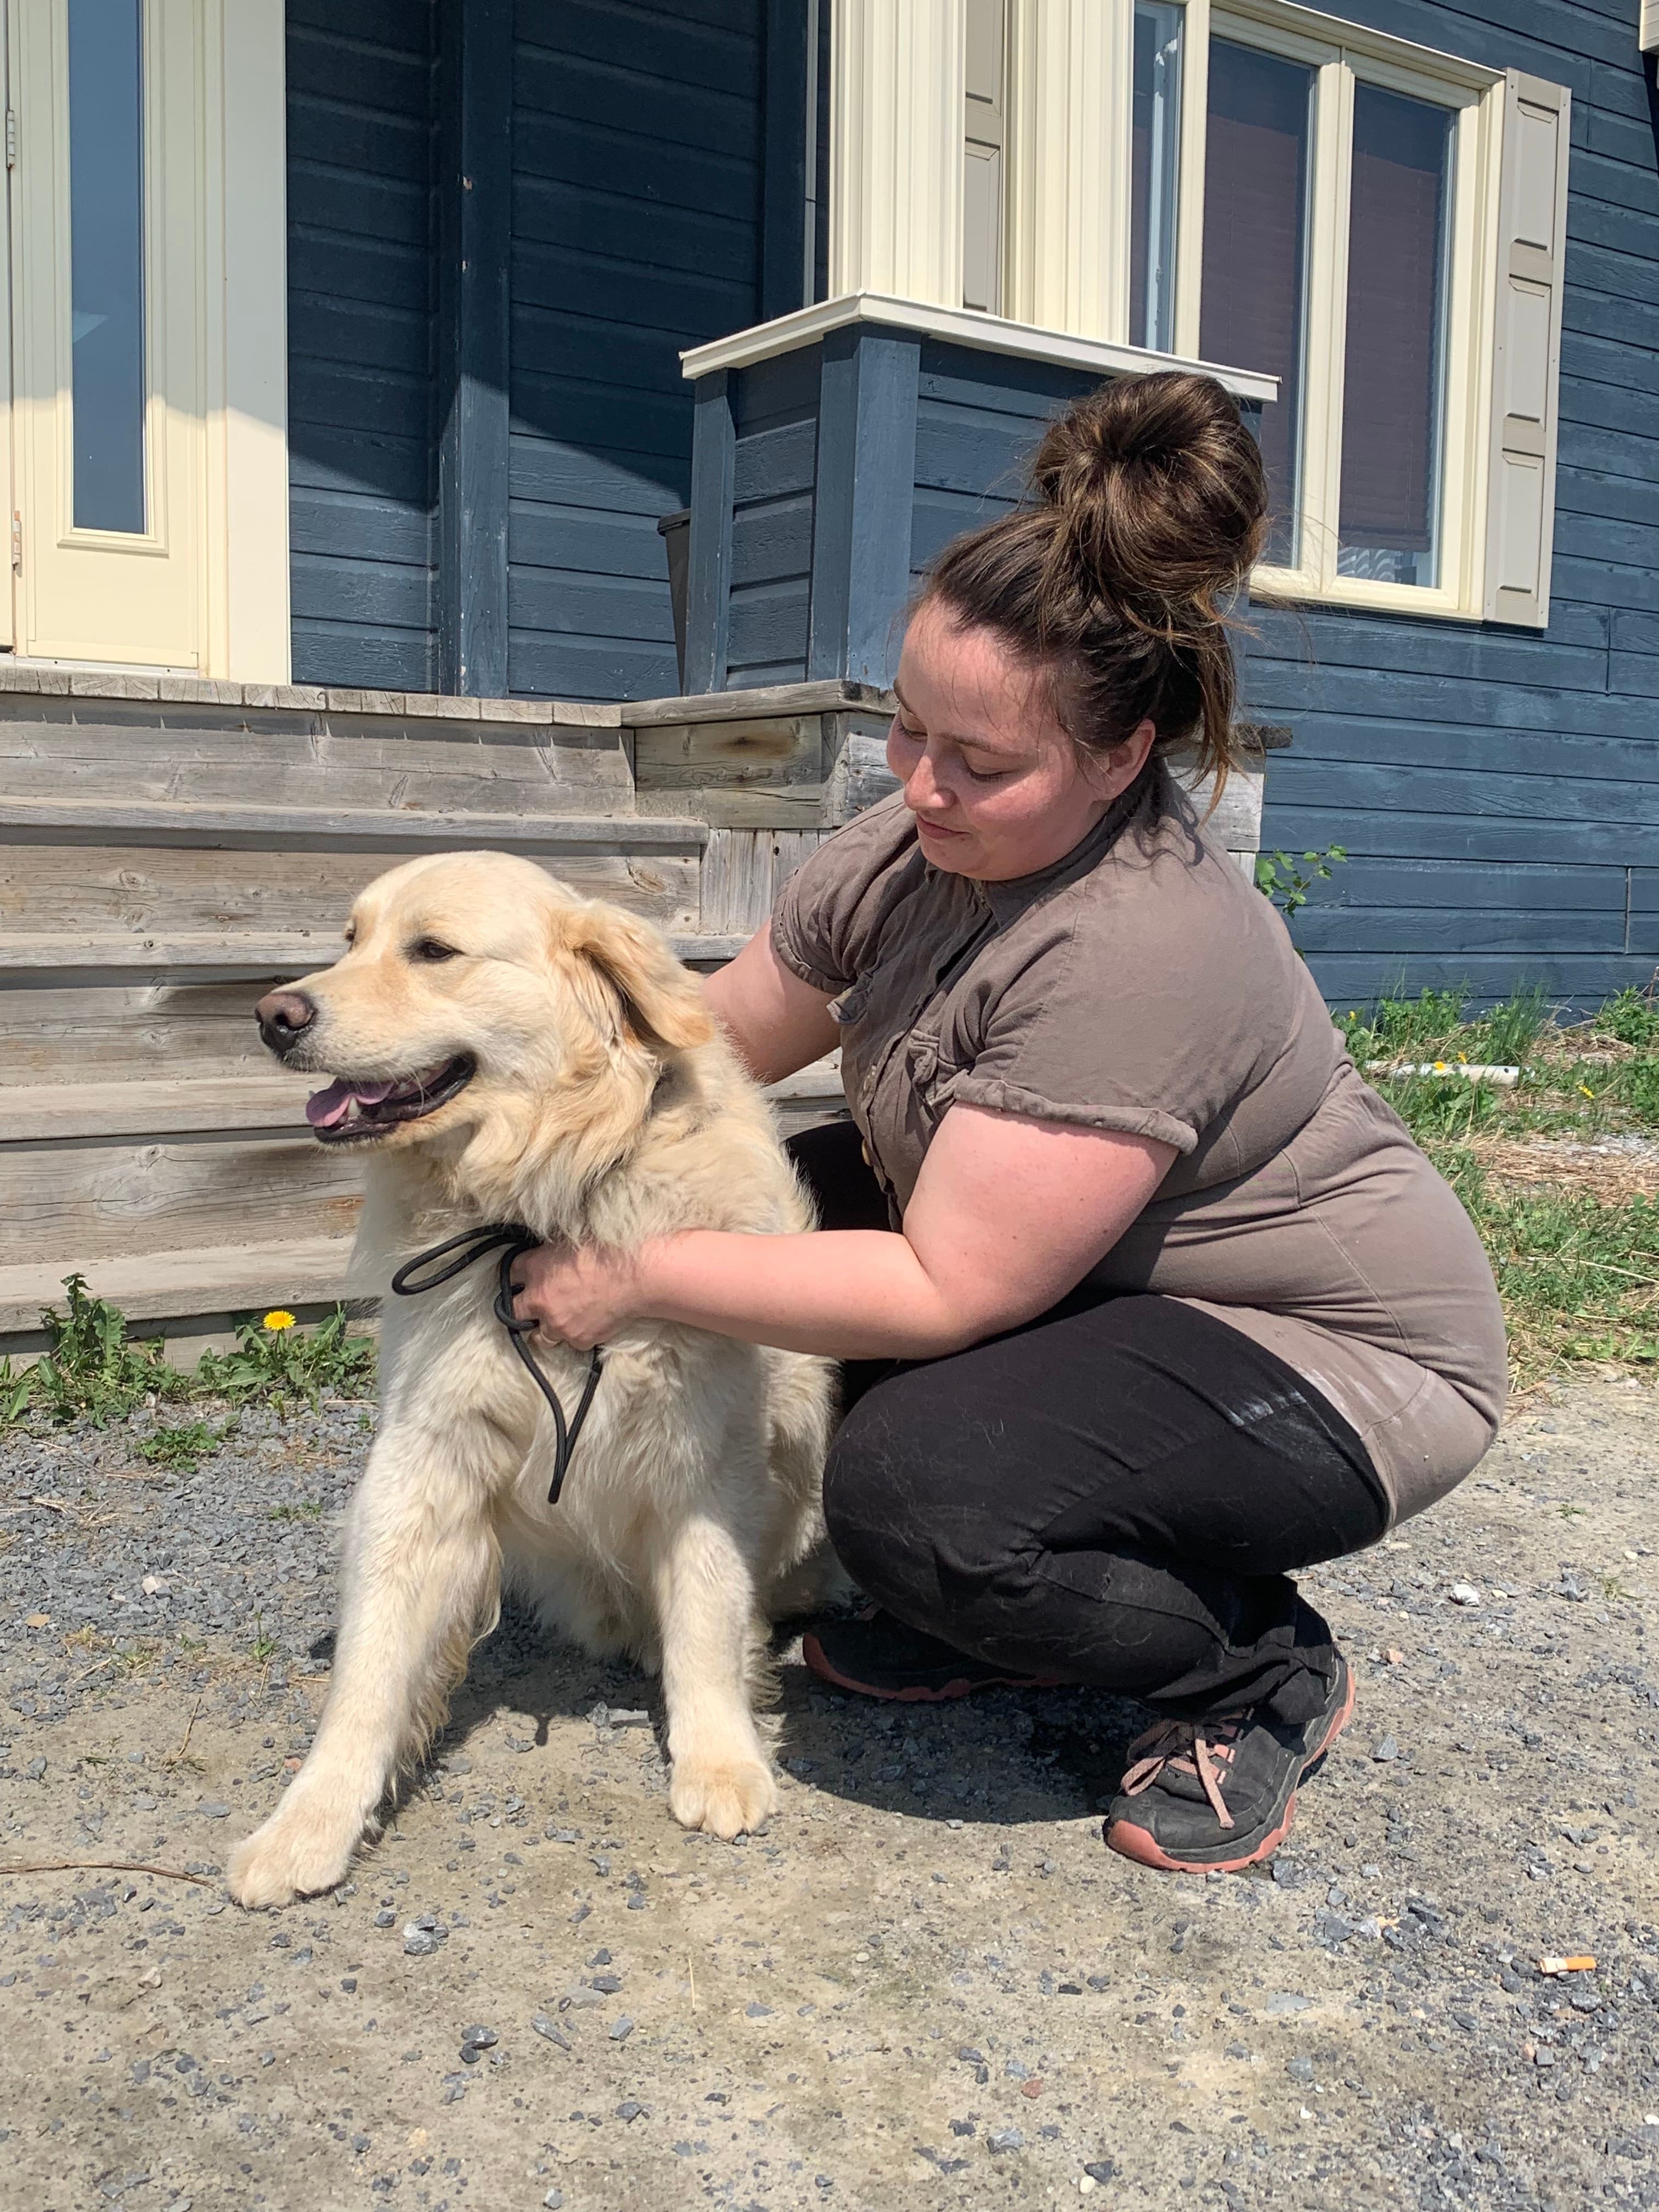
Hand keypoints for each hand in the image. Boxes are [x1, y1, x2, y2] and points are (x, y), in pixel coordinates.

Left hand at [509, 1241, 646, 1350]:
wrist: (633, 1276)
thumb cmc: (604, 1252)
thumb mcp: (566, 1243)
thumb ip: (546, 1256)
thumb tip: (536, 1261)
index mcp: (535, 1272)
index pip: (509, 1278)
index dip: (516, 1279)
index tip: (521, 1281)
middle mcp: (540, 1303)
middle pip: (515, 1314)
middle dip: (523, 1310)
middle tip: (535, 1306)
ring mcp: (558, 1326)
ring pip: (541, 1337)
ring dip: (546, 1329)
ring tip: (560, 1321)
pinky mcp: (579, 1341)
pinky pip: (571, 1343)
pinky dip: (576, 1335)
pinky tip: (587, 1323)